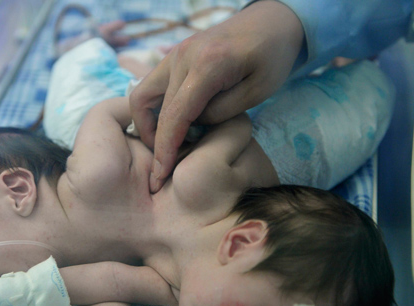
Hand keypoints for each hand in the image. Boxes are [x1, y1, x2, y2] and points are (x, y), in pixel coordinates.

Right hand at [129, 0, 303, 191]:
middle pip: (151, 107)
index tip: (161, 175)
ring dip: (147, 123)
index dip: (165, 149)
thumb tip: (191, 127)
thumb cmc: (272, 57)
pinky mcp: (173, 56)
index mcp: (207, 66)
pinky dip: (154, 109)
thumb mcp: (257, 92)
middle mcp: (182, 56)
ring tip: (166, 145)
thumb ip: (220, 114)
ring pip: (142, 95)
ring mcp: (174, 54)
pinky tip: (172, 125)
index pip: (174, 116)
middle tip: (168, 166)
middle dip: (155, 141)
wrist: (270, 21)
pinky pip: (152, 86)